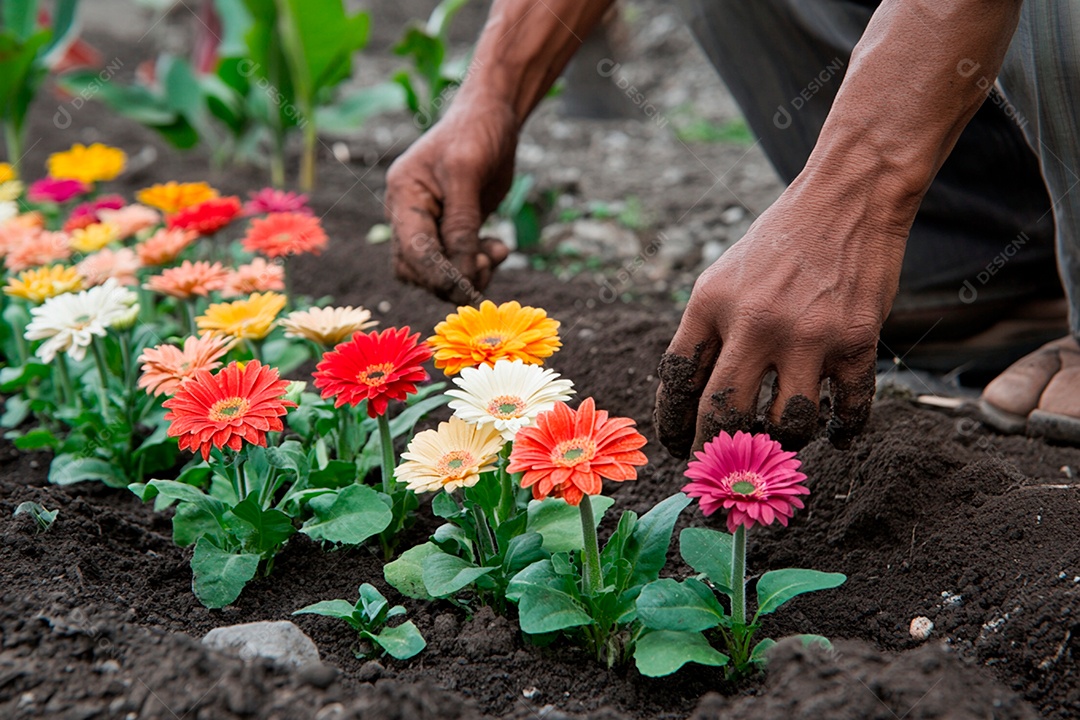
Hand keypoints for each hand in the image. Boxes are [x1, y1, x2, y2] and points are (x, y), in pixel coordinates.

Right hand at [385, 96, 516, 302]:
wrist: (492, 116)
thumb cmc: (476, 134)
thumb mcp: (467, 173)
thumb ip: (461, 224)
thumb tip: (460, 272)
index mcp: (403, 196)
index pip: (412, 250)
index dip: (438, 275)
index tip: (468, 287)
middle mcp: (408, 214)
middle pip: (417, 269)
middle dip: (451, 277)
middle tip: (485, 264)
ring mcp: (427, 223)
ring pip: (436, 271)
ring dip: (467, 273)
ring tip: (495, 253)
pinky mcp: (449, 229)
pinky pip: (455, 262)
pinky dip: (476, 264)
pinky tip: (497, 249)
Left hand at [654, 187, 907, 454]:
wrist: (848, 199)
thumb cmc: (779, 242)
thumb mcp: (724, 277)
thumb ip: (707, 333)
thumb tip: (693, 403)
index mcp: (711, 303)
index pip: (677, 379)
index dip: (672, 423)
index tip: (677, 447)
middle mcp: (754, 322)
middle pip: (722, 413)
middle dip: (715, 451)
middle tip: (721, 469)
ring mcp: (807, 335)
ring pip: (787, 425)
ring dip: (782, 442)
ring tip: (781, 438)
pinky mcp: (856, 342)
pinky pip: (848, 411)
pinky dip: (842, 432)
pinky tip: (835, 435)